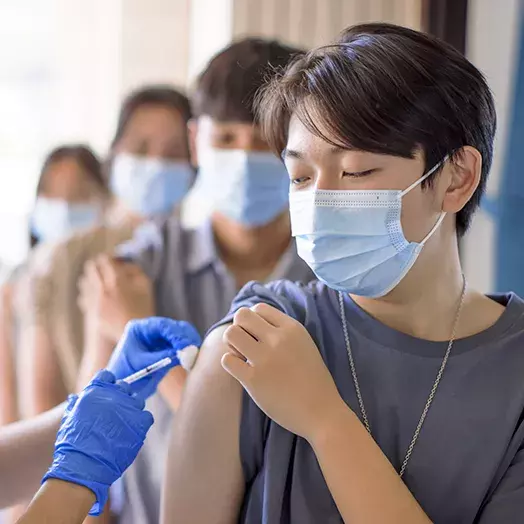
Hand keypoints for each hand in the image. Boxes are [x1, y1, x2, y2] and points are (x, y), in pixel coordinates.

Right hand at [42, 370, 153, 515]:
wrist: (83, 466)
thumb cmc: (72, 445)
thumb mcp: (69, 420)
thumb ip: (75, 405)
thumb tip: (75, 397)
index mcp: (95, 390)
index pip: (107, 375)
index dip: (107, 384)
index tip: (106, 395)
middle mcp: (114, 395)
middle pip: (124, 386)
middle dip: (120, 397)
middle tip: (114, 414)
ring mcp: (128, 407)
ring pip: (137, 401)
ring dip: (132, 410)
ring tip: (122, 426)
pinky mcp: (140, 422)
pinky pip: (147, 416)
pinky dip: (142, 423)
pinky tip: (132, 433)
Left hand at [79, 255, 154, 340]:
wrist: (138, 334)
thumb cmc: (144, 307)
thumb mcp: (146, 284)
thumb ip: (134, 270)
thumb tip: (122, 264)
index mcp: (117, 280)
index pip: (104, 260)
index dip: (108, 258)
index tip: (111, 260)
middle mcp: (103, 289)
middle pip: (90, 268)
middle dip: (96, 266)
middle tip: (102, 268)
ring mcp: (95, 302)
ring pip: (83, 282)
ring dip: (90, 279)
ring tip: (99, 282)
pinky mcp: (91, 313)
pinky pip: (82, 297)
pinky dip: (88, 294)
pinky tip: (96, 296)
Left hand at [108, 317, 200, 399]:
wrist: (120, 390)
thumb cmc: (125, 376)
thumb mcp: (142, 366)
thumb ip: (162, 357)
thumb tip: (184, 352)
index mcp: (139, 328)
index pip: (162, 326)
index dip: (176, 334)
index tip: (185, 346)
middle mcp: (151, 330)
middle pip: (175, 327)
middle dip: (186, 338)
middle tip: (194, 351)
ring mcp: (160, 338)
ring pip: (182, 334)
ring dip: (190, 344)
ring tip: (193, 357)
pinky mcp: (168, 348)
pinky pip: (182, 346)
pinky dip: (188, 351)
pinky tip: (191, 359)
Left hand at [222, 304, 343, 440]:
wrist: (321, 412)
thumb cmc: (312, 380)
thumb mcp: (304, 344)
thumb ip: (282, 331)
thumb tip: (254, 322)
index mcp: (292, 328)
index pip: (259, 308)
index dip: (254, 320)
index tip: (258, 335)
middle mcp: (278, 339)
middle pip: (241, 315)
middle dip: (239, 327)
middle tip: (246, 344)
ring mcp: (265, 359)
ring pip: (231, 333)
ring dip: (232, 344)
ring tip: (242, 356)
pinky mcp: (253, 380)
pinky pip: (227, 359)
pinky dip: (231, 364)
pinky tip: (242, 371)